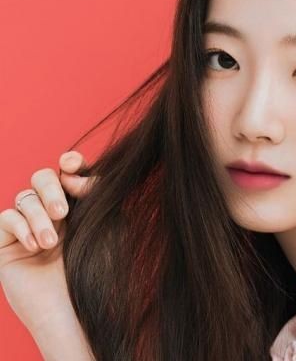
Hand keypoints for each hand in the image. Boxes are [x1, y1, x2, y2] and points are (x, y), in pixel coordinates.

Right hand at [0, 151, 94, 335]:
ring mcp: (28, 227)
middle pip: (42, 177)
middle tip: (63, 213)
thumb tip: (72, 172)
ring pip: (24, 197)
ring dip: (39, 217)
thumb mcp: (108, 224)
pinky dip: (21, 227)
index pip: (68, 171)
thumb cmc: (96, 270)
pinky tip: (36, 247)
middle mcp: (52, 213)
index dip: (69, 162)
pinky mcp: (5, 245)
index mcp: (79, 204)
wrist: (74, 310)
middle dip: (51, 188)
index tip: (72, 164)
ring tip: (50, 244)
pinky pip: (5, 218)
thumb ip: (95, 191)